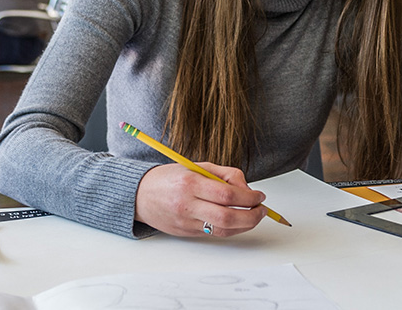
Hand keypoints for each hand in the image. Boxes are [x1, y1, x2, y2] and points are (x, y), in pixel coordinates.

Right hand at [133, 162, 266, 237]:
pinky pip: (214, 234)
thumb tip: (247, 189)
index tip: (260, 196)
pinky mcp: (185, 232)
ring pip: (223, 230)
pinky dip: (231, 229)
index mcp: (190, 184)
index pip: (227, 195)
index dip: (249, 197)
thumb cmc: (169, 178)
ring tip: (254, 216)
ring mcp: (186, 222)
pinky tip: (238, 221)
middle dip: (252, 216)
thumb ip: (225, 175)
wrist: (139, 195)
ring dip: (245, 225)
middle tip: (262, 209)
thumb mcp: (197, 166)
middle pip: (227, 217)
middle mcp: (187, 205)